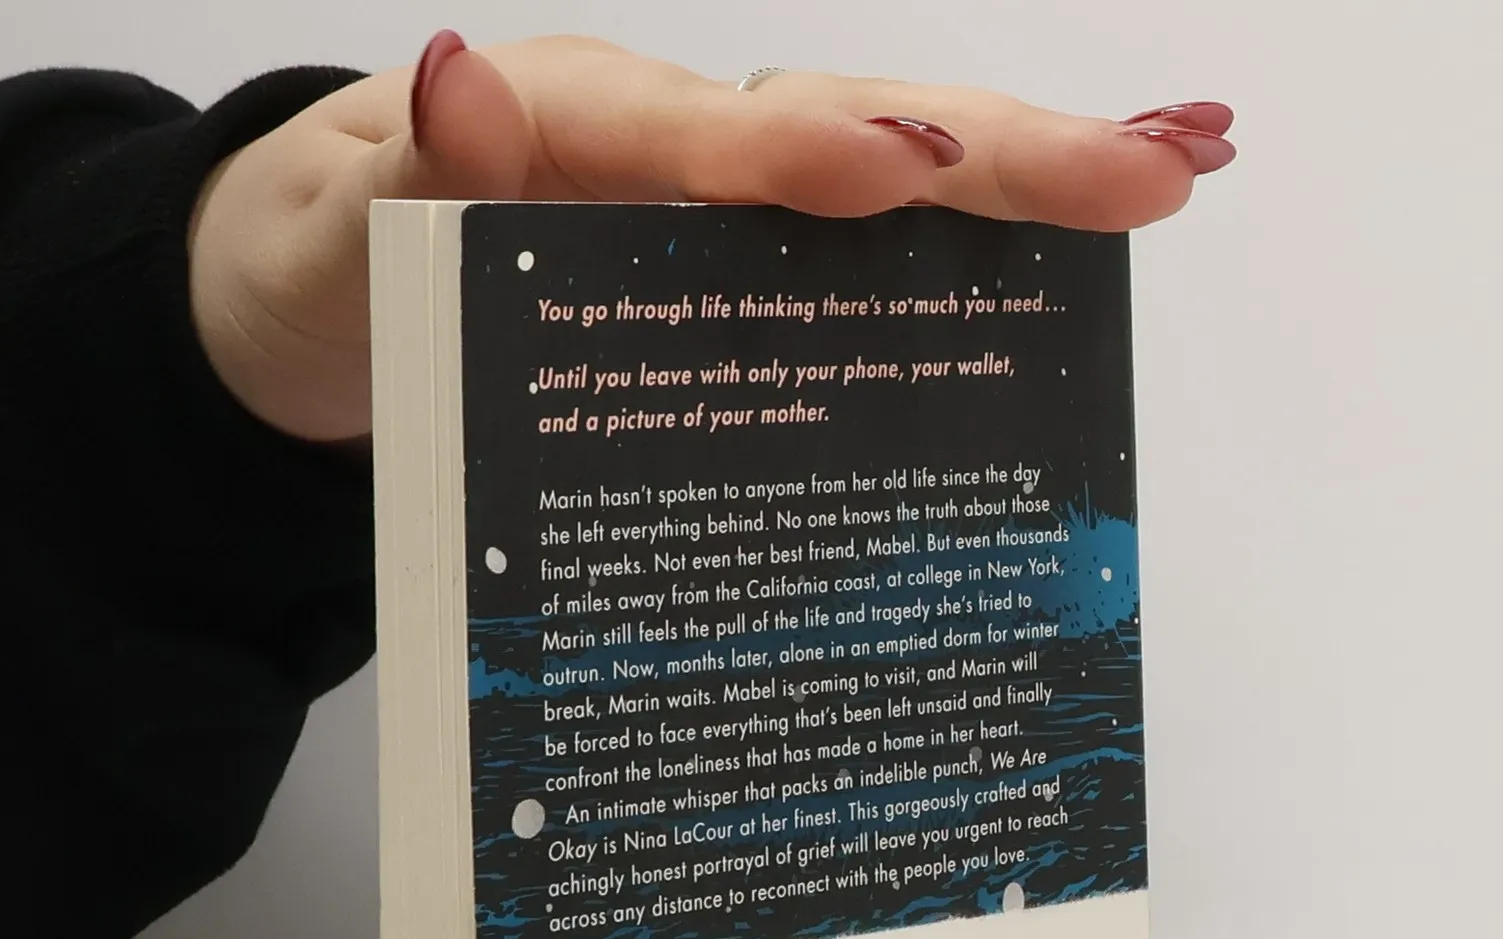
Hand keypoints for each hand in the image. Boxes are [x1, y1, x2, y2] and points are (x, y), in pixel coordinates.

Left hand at [189, 34, 1235, 442]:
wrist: (329, 288)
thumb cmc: (335, 265)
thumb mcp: (332, 234)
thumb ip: (400, 183)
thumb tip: (465, 85)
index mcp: (580, 127)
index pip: (709, 139)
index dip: (811, 158)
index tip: (914, 179)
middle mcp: (678, 147)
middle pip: (855, 127)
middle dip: (999, 150)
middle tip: (1152, 169)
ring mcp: (723, 205)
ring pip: (891, 174)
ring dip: (1031, 178)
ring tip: (1173, 176)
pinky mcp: (741, 263)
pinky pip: (868, 253)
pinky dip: (978, 248)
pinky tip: (1073, 268)